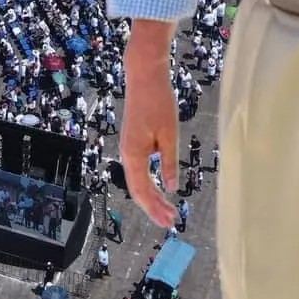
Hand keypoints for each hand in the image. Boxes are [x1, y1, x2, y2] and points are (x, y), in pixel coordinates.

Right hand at [119, 49, 179, 228]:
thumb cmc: (158, 102)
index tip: (170, 221)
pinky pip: (139, 169)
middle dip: (153, 207)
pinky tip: (161, 188)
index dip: (155, 208)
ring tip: (168, 210)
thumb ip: (169, 162)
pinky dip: (150, 183)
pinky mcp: (133, 142)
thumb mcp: (169, 134)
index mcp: (134, 154)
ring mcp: (128, 148)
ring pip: (138, 180)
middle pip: (137, 189)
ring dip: (152, 197)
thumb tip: (172, 187)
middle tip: (171, 222)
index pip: (142, 190)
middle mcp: (127, 153)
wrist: (144, 76)